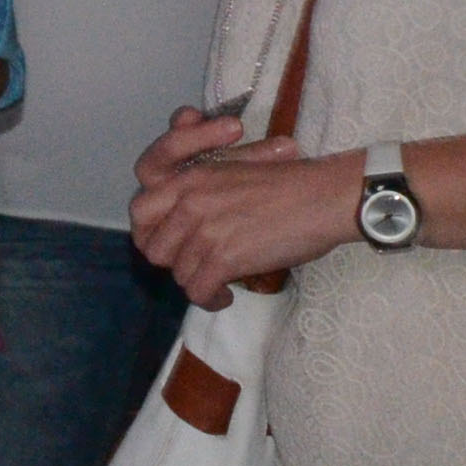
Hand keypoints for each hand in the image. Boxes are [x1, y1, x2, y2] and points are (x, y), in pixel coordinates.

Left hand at [129, 128, 360, 306]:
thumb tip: (188, 197)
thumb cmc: (291, 180)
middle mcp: (189, 202)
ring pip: (178, 273)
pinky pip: (199, 291)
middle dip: (169, 260)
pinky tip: (225, 296)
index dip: (149, 230)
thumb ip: (205, 180)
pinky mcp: (223, 258)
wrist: (324, 196)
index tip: (170, 242)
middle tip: (189, 265)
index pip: (140, 209)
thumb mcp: (237, 166)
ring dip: (196, 282)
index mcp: (190, 177)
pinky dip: (211, 299)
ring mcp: (204, 230)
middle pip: (151, 246)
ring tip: (215, 284)